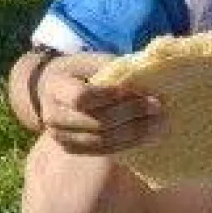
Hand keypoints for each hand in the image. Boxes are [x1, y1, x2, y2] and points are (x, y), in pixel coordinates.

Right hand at [34, 52, 163, 153]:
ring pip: (101, 140)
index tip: (138, 91)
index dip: (111, 96)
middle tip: (158, 108)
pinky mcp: (70, 148)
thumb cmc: (82, 71)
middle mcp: (52, 114)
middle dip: (131, 115)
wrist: (55, 88)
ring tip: (160, 125)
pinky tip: (148, 136)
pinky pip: (101, 151)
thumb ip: (116, 69)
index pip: (82, 97)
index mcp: (55, 87)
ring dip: (134, 134)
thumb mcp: (94, 61)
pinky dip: (127, 144)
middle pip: (96, 122)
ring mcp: (59, 135)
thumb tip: (151, 76)